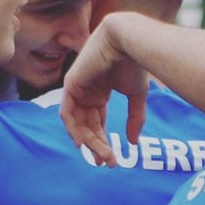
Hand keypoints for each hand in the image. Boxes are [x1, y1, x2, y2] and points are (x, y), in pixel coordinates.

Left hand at [60, 15, 148, 164]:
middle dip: (97, 145)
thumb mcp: (137, 96)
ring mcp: (78, 88)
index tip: (112, 159)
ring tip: (98, 156)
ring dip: (88, 141)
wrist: (128, 42)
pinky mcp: (71, 84)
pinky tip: (82, 143)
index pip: (98, 122)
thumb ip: (134, 118)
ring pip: (78, 122)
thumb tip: (133, 143)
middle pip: (88, 125)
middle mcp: (87, 92)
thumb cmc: (135, 64)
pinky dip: (72, 128)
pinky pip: (67, 112)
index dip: (104, 141)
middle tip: (105, 162)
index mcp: (101, 92)